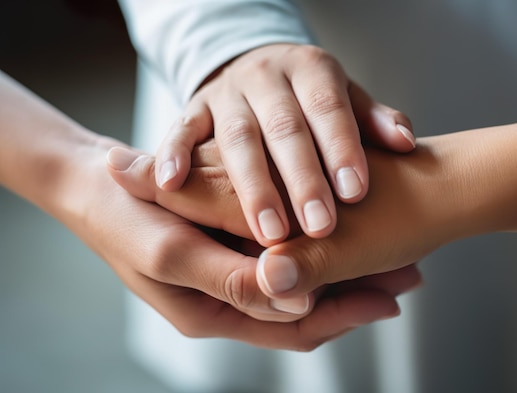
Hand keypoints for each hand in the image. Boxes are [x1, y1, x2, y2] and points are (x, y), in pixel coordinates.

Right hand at [105, 143, 421, 348]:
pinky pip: (289, 253)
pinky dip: (321, 245)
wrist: (94, 186)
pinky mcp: (237, 241)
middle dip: (358, 294)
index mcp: (216, 313)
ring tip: (397, 255)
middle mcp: (234, 297)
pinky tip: (352, 225)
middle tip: (408, 275)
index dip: (343, 315)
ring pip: (304, 281)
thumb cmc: (124, 218)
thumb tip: (298, 302)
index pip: (294, 328)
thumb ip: (234, 280)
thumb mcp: (172, 251)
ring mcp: (237, 269)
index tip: (389, 298)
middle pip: (309, 309)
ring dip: (349, 269)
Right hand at [153, 44, 415, 244]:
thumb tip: (404, 143)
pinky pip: (181, 128)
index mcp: (310, 69)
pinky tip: (173, 186)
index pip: (328, 106)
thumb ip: (373, 120)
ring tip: (271, 233)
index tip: (355, 193)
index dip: (341, 147)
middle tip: (319, 226)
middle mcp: (267, 77)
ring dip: (253, 186)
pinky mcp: (195, 107)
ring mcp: (227, 93)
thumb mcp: (347, 98)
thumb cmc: (312, 97)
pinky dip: (174, 155)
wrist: (259, 67)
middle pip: (284, 127)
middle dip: (302, 179)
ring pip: (238, 137)